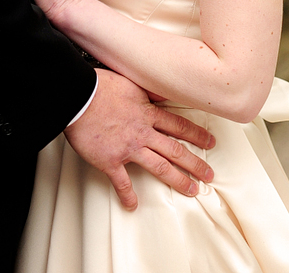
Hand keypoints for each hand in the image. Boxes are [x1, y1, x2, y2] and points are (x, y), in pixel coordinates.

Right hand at [65, 69, 214, 210]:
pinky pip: (122, 182)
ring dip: (177, 180)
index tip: (209, 143)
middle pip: (175, 150)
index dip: (197, 135)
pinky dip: (127, 195)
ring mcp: (128, 148)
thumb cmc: (101, 87)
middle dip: (195, 163)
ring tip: (191, 190)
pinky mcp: (110, 160)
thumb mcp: (131, 82)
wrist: (78, 96)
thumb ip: (149, 91)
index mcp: (147, 113)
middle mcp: (143, 132)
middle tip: (208, 175)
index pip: (179, 126)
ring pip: (159, 167)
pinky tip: (133, 205)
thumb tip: (162, 92)